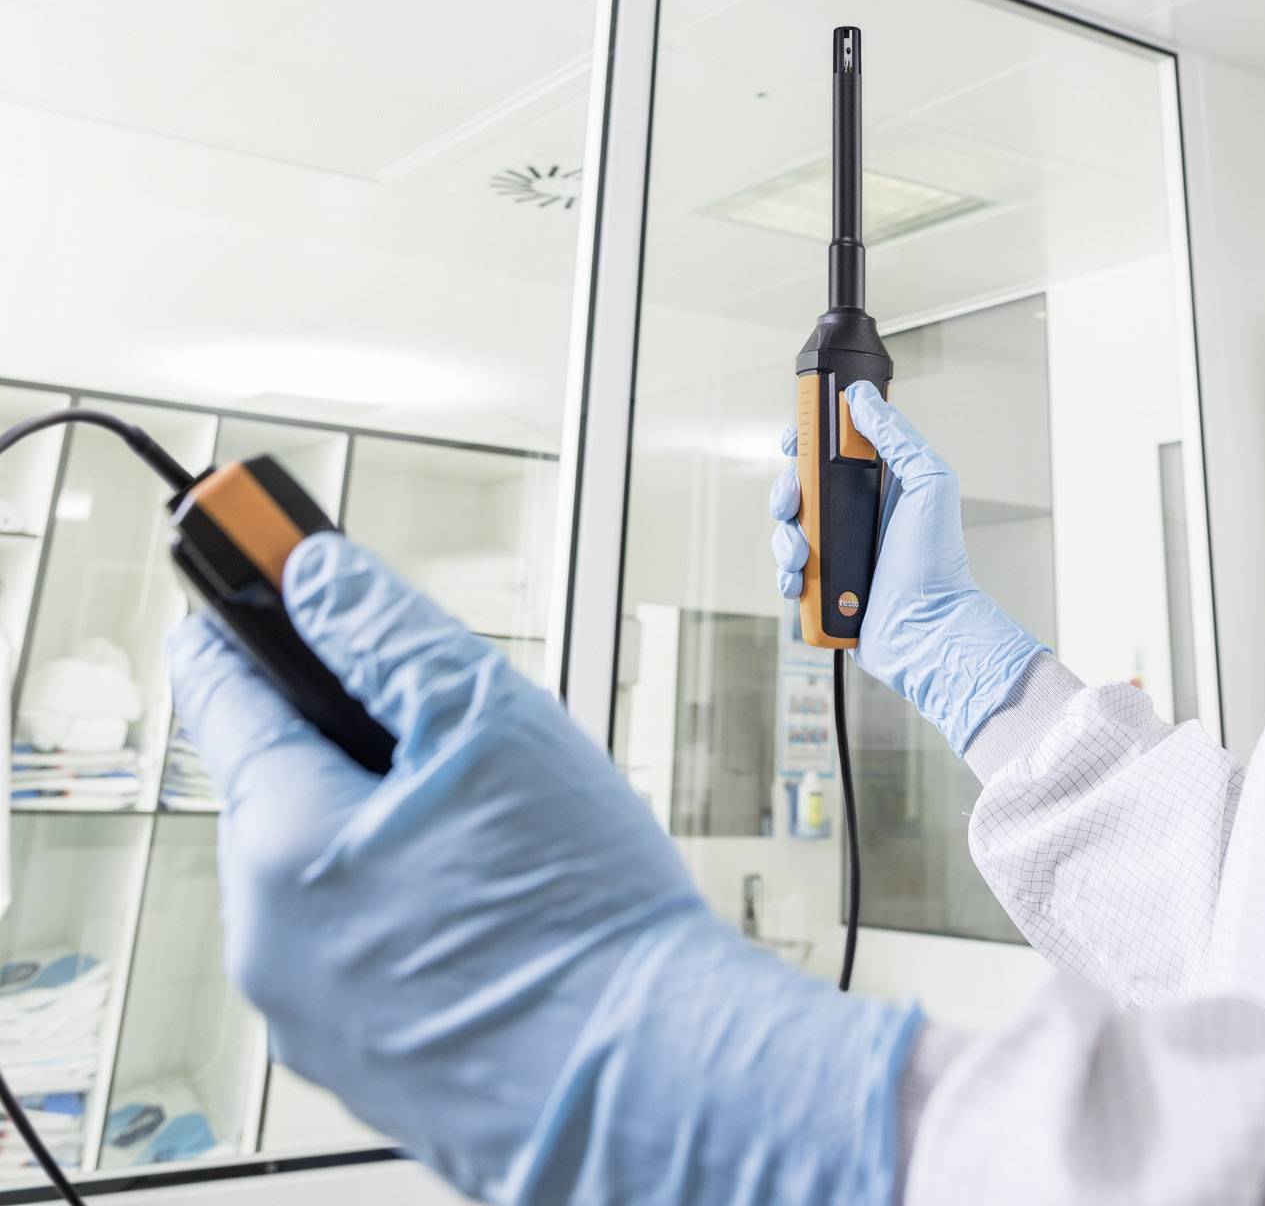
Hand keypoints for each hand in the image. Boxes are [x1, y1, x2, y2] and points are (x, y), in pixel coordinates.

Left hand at [170, 538, 917, 1205]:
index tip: (254, 571)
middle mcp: (268, 939)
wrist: (647, 1089)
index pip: (221, 692)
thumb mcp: (487, 717)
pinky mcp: (363, 1063)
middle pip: (287, 780)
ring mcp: (310, 1014)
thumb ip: (385, 627)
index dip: (242, 614)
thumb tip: (315, 574)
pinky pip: (363, 945)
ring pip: (329, 866)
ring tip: (503, 834)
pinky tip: (501, 906)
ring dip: (391, 824)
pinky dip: (412, 905)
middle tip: (460, 734)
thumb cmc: (574, 918)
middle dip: (360, 737)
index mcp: (278, 844)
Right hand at [768, 382, 1043, 755]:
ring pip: (787, 530)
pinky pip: (786, 572)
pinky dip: (785, 574)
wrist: (929, 631)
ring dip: (785, 538)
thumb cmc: (937, 561)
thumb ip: (896, 436)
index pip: (831, 450)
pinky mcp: (823, 588)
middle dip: (787, 491)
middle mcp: (853, 516)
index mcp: (876, 486)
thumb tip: (862, 398)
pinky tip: (799, 579)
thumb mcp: (928, 483)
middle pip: (799, 487)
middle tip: (794, 501)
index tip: (795, 438)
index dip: (807, 440)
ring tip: (803, 554)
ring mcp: (836, 553)